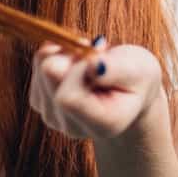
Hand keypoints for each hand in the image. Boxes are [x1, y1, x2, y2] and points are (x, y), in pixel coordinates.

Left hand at [29, 36, 167, 142]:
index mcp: (102, 124)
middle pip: (50, 75)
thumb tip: (91, 64)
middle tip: (97, 50)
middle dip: (72, 53)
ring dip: (65, 52)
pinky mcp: (41, 102)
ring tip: (90, 58)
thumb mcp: (139, 68)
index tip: (99, 55)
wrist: (129, 90)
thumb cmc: (137, 78)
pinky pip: (38, 65)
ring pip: (42, 67)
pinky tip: (78, 62)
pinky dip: (57, 54)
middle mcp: (72, 126)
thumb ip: (116, 69)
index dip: (79, 67)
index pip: (67, 97)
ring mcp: (53, 116)